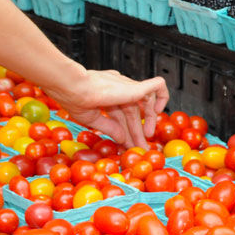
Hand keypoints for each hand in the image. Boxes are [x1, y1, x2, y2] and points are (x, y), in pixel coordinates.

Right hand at [44, 70, 168, 148]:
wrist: (72, 87)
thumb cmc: (73, 98)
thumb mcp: (92, 119)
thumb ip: (109, 128)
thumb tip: (122, 139)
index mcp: (106, 93)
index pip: (121, 113)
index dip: (125, 129)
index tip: (126, 144)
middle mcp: (118, 88)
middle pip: (132, 112)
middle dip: (136, 131)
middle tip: (139, 148)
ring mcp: (127, 86)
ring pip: (144, 104)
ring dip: (147, 123)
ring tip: (145, 139)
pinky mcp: (135, 87)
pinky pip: (157, 86)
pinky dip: (162, 96)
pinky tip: (158, 112)